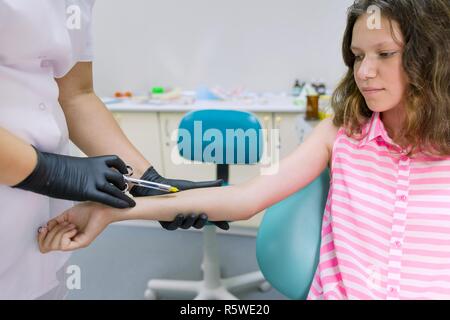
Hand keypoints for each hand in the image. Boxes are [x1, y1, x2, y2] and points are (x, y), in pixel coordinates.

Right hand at [14, 146, 134, 208]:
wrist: (45, 169)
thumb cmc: (55, 168)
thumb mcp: (75, 165)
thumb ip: (85, 170)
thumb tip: (85, 174)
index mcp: (95, 161)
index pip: (115, 161)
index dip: (121, 168)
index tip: (123, 172)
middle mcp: (98, 170)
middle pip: (119, 177)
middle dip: (123, 185)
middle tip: (123, 190)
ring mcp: (94, 181)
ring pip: (116, 189)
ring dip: (123, 196)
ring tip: (128, 201)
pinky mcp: (88, 192)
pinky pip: (108, 199)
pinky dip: (118, 203)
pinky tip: (124, 206)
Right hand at [37, 202, 113, 252]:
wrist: (101, 206)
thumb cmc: (88, 210)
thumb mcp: (66, 216)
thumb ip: (55, 222)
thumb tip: (44, 228)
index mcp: (66, 237)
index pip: (46, 247)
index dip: (41, 238)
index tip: (44, 228)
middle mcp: (71, 242)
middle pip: (48, 247)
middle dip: (51, 233)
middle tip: (63, 224)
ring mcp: (77, 244)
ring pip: (56, 246)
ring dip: (59, 232)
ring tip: (70, 225)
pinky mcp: (82, 243)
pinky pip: (65, 245)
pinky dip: (65, 234)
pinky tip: (73, 227)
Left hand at [130, 167, 228, 230]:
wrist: (158, 185)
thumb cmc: (175, 187)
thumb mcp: (193, 186)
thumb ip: (207, 186)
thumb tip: (221, 182)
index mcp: (196, 211)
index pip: (210, 220)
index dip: (218, 223)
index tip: (226, 226)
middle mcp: (188, 218)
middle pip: (198, 225)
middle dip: (201, 221)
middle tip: (204, 215)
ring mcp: (177, 221)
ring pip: (186, 226)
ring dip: (189, 221)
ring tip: (192, 214)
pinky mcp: (166, 222)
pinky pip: (172, 226)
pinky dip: (176, 222)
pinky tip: (179, 216)